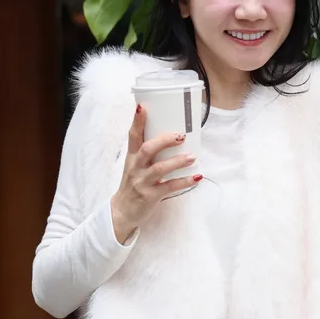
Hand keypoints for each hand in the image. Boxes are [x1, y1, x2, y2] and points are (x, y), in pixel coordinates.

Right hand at [110, 105, 201, 243]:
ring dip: (177, 162)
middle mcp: (136, 168)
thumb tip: (171, 134)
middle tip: (180, 135)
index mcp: (132, 157)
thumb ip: (148, 151)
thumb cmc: (133, 184)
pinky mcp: (150, 196)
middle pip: (146, 150)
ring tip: (192, 156)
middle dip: (163, 141)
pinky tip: (197, 177)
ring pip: (159, 169)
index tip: (142, 107)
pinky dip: (184, 182)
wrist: (123, 211)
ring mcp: (142, 182)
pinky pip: (169, 187)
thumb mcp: (135, 165)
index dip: (137, 121)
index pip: (133, 136)